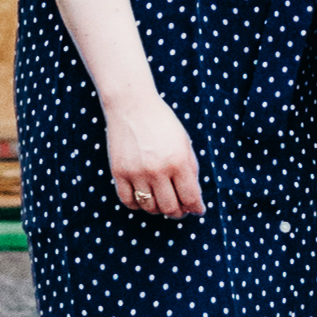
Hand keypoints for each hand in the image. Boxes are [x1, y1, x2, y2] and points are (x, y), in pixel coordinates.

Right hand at [105, 87, 204, 218]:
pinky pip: (129, 201)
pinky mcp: (119, 173)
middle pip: (170, 208)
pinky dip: (138, 204)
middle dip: (179, 212)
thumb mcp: (184, 142)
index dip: (196, 208)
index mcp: (178, 161)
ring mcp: (136, 173)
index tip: (198, 210)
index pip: (190, 198)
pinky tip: (144, 196)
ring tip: (162, 200)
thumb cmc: (162, 123)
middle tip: (180, 208)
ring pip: (150, 208)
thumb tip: (195, 201)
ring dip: (159, 209)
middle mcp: (157, 169)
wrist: (131, 105)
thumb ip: (191, 171)